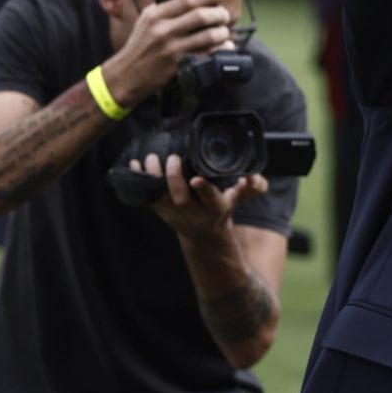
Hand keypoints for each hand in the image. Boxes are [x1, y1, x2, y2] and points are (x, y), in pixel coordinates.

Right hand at [100, 0, 234, 106]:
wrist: (126, 76)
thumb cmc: (139, 47)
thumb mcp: (145, 22)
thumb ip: (164, 9)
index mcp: (155, 15)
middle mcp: (163, 30)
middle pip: (201, 16)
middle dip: (219, 13)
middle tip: (224, 14)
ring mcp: (171, 49)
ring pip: (208, 36)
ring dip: (222, 32)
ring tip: (224, 31)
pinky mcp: (179, 66)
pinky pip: (207, 55)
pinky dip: (220, 49)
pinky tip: (224, 46)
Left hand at [132, 152, 267, 241]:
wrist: (203, 234)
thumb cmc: (220, 210)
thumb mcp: (237, 200)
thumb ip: (251, 188)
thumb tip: (257, 178)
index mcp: (214, 208)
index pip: (210, 198)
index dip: (204, 189)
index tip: (198, 179)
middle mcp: (193, 212)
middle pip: (180, 197)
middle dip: (174, 178)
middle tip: (173, 158)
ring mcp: (174, 212)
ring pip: (160, 197)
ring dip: (153, 178)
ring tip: (151, 158)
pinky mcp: (160, 210)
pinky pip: (146, 196)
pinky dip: (138, 181)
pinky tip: (134, 165)